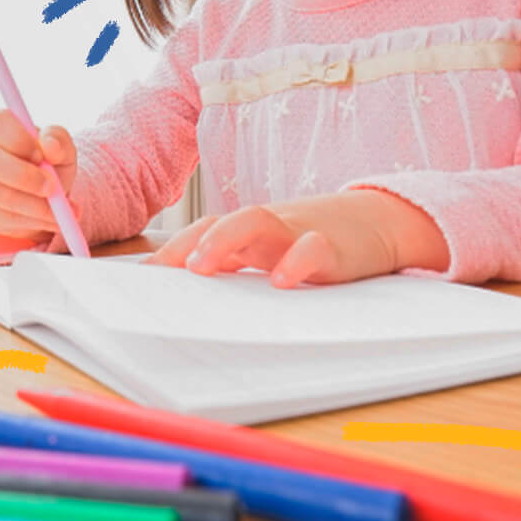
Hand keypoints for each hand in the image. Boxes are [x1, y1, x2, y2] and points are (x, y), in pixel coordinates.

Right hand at [0, 110, 77, 243]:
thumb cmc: (50, 162)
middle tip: (52, 187)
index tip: (42, 155)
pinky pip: (7, 218)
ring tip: (61, 208)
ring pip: (1, 195)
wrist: (44, 194)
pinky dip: (34, 220)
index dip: (20, 141)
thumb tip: (49, 145)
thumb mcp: (61, 147)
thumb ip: (58, 140)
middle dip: (24, 177)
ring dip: (37, 205)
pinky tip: (49, 217)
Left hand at [143, 190, 448, 286]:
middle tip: (163, 273)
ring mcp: (298, 232)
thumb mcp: (273, 255)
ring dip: (225, 240)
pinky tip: (282, 280)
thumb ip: (237, 269)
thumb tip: (189, 300)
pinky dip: (297, 259)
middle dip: (188, 244)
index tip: (141, 279)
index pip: (202, 232)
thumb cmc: (314, 243)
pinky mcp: (334, 245)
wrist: (379, 221)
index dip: (171, 251)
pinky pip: (313, 246)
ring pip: (257, 220)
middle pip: (220, 221)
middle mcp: (267, 229)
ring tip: (203, 267)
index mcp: (249, 234)